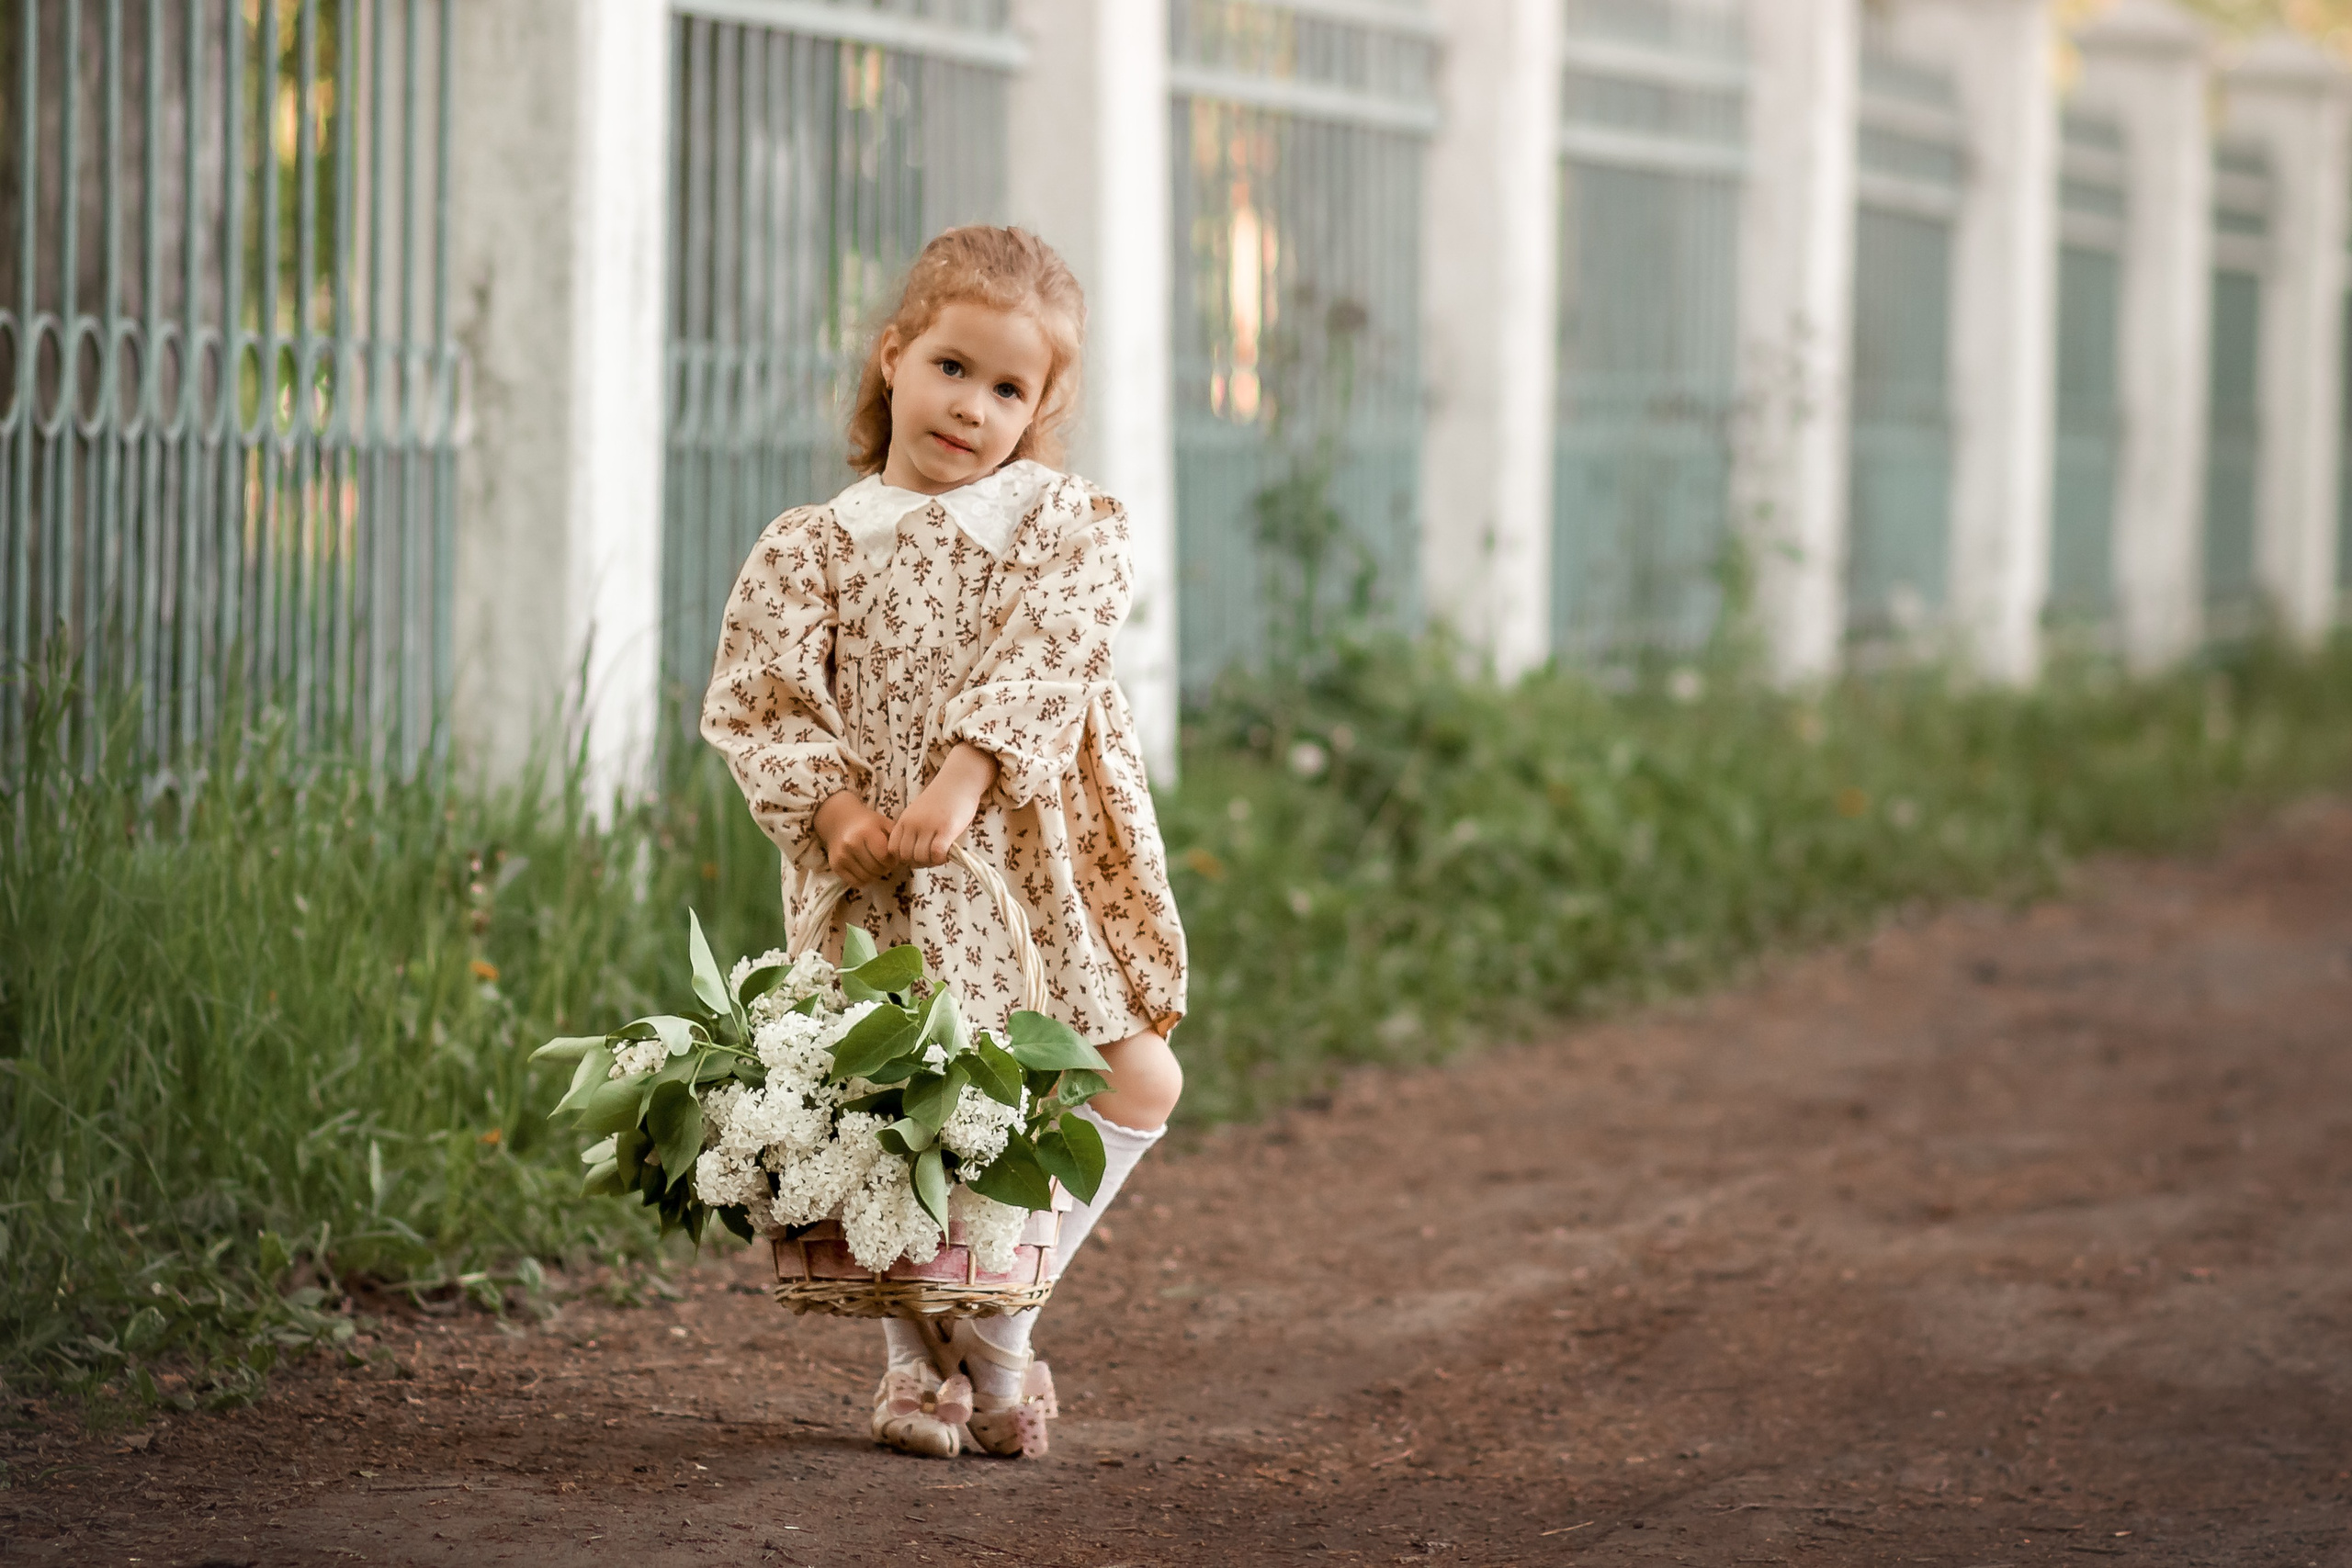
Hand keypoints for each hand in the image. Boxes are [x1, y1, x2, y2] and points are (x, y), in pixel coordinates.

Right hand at [814, 791, 898, 884]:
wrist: (840, 820)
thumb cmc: (867, 823)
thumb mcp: (884, 823)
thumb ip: (896, 838)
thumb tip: (903, 858)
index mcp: (866, 832)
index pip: (884, 857)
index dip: (892, 860)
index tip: (892, 857)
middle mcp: (852, 844)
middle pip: (876, 869)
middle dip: (885, 868)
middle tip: (884, 863)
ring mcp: (842, 856)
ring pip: (866, 878)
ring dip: (875, 875)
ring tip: (875, 865)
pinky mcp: (835, 865)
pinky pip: (855, 882)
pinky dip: (864, 880)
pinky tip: (865, 870)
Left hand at [888, 744, 998, 867]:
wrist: (959, 781)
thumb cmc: (942, 799)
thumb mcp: (918, 812)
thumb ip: (913, 830)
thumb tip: (914, 854)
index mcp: (904, 820)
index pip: (893, 849)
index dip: (904, 858)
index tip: (916, 856)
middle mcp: (913, 824)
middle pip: (905, 857)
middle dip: (918, 863)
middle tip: (931, 858)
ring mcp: (928, 826)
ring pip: (921, 857)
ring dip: (931, 862)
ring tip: (940, 855)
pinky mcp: (946, 828)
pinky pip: (937, 853)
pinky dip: (941, 859)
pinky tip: (948, 853)